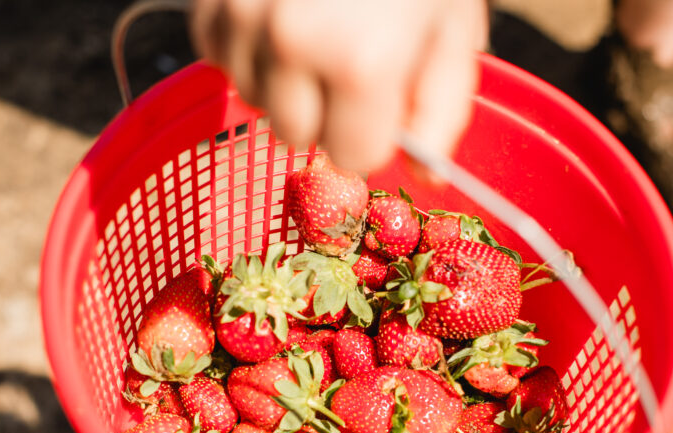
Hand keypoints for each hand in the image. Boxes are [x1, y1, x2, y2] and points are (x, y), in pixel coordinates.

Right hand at [190, 0, 488, 171]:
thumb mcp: (453, 28)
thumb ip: (443, 109)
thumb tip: (425, 175)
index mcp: (360, 62)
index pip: (352, 157)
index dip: (370, 133)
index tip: (378, 101)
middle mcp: (290, 44)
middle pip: (296, 134)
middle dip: (324, 110)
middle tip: (345, 58)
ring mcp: (240, 14)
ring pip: (253, 97)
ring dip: (282, 79)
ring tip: (313, 26)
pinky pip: (219, 56)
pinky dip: (246, 46)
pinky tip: (278, 12)